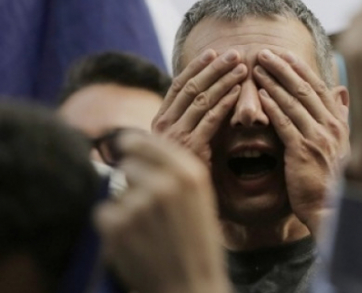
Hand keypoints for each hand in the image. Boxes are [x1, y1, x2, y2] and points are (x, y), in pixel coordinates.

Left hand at [95, 134, 230, 292]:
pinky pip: (103, 212)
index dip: (134, 144)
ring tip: (144, 229)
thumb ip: (177, 172)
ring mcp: (139, 203)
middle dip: (130, 181)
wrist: (190, 285)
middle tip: (145, 207)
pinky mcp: (117, 224)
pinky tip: (133, 241)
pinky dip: (112, 227)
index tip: (126, 146)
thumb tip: (142, 146)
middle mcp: (165, 183)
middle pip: (128, 163)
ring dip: (123, 206)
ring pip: (115, 190)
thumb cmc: (196, 245)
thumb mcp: (201, 199)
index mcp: (190, 174)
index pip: (150, 141)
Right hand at [152, 50, 246, 163]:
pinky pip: (210, 119)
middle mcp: (163, 126)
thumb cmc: (187, 170)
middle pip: (191, 87)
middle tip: (235, 53)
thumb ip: (191, 118)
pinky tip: (239, 92)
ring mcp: (175, 137)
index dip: (196, 67)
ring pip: (201, 99)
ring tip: (242, 68)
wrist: (182, 202)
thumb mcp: (184, 140)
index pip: (178, 85)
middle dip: (214, 68)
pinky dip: (225, 102)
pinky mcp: (191, 148)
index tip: (213, 51)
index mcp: (160, 120)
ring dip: (223, 80)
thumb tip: (208, 91)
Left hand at [252, 50, 348, 229]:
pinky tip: (259, 96)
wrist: (329, 207)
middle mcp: (331, 126)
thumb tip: (341, 90)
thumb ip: (340, 115)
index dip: (300, 69)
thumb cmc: (330, 176)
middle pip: (304, 89)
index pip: (318, 87)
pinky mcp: (303, 152)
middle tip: (264, 53)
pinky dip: (272, 108)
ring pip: (293, 103)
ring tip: (256, 69)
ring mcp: (318, 138)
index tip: (284, 54)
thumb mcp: (342, 142)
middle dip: (283, 69)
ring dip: (273, 83)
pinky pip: (285, 124)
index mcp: (339, 122)